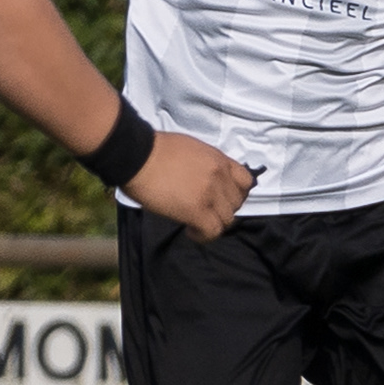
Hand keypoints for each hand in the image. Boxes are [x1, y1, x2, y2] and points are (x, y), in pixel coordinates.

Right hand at [122, 134, 253, 241]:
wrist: (137, 155)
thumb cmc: (155, 149)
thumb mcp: (191, 149)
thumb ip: (205, 165)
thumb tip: (203, 180)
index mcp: (219, 159)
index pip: (245, 181)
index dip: (236, 193)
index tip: (222, 198)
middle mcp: (220, 176)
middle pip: (237, 203)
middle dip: (222, 209)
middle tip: (205, 211)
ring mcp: (210, 194)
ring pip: (227, 219)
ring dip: (213, 223)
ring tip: (196, 223)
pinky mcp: (197, 211)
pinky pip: (213, 231)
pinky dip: (204, 235)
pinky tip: (190, 231)